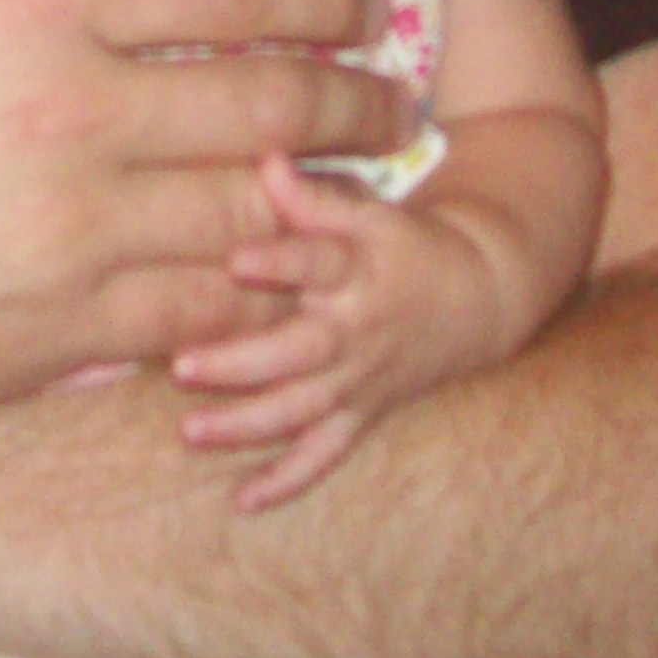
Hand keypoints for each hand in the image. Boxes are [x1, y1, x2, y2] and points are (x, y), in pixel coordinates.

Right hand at [0, 0, 411, 443]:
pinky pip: (193, 314)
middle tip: (396, 98)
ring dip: (327, 202)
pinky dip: (252, 295)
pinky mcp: (47, 338)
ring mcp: (69, 233)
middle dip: (358, 97)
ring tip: (362, 195)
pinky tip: (277, 282)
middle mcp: (70, 108)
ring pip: (253, 214)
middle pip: (272, 100)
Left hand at [171, 153, 508, 510]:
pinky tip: (242, 500)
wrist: (474, 298)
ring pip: (303, 410)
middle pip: (299, 352)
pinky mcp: (362, 414)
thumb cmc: (399, 244)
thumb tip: (264, 156)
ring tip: (191, 431)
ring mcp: (359, 380)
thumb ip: (310, 196)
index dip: (281, 260)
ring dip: (249, 424)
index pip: (318, 262)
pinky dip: (287, 480)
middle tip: (184, 365)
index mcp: (358, 270)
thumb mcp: (367, 212)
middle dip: (242, 362)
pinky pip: (324, 455)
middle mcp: (357, 331)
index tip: (236, 258)